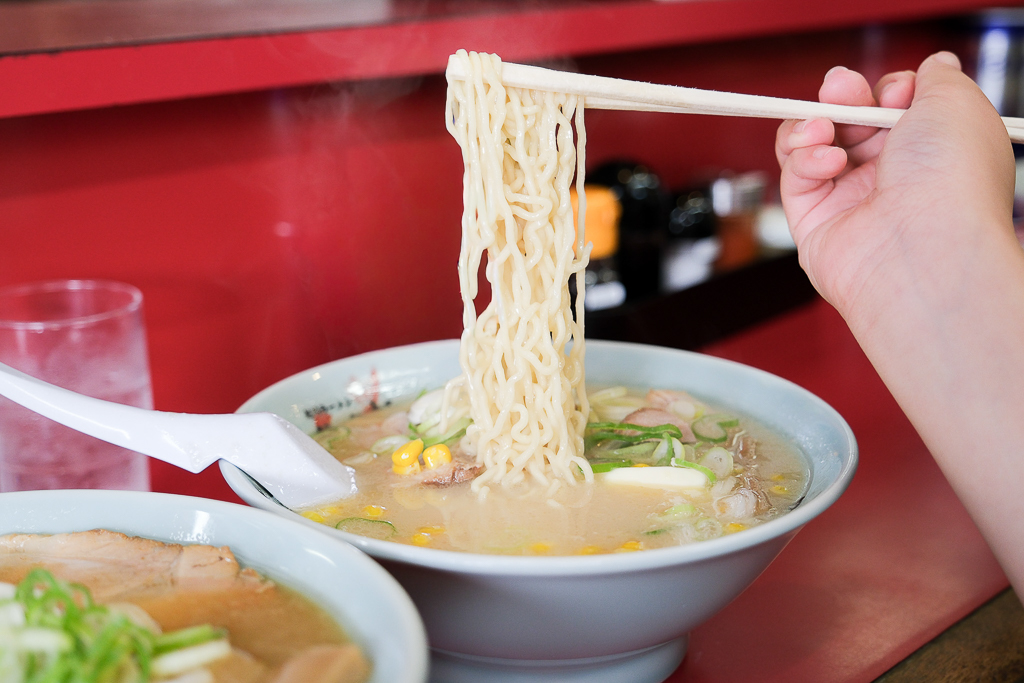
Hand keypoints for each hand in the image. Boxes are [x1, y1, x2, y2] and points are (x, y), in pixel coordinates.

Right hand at [775, 52, 1014, 319]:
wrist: (924, 246)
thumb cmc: (951, 179)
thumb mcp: (956, 102)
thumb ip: (938, 77)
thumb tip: (930, 68)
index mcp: (932, 152)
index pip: (894, 110)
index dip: (886, 91)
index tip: (893, 91)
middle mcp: (893, 178)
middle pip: (850, 122)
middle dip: (841, 99)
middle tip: (841, 90)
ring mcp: (852, 201)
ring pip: (813, 146)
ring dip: (813, 125)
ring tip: (824, 127)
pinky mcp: (815, 222)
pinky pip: (794, 177)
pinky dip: (803, 158)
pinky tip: (827, 162)